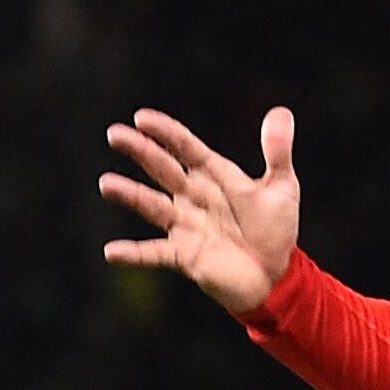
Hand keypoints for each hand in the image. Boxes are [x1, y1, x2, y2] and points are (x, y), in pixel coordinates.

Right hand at [99, 106, 301, 318]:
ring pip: (152, 205)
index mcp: (214, 176)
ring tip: (107, 184)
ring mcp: (186, 226)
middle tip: (115, 134)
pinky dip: (133, 254)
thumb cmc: (277, 231)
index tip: (142, 118)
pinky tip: (112, 251)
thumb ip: (277, 152)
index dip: (165, 133)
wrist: (275, 277)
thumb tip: (281, 113)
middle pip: (162, 168)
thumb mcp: (282, 187)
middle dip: (140, 151)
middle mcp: (194, 197)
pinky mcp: (184, 255)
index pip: (185, 148)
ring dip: (130, 195)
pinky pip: (154, 253)